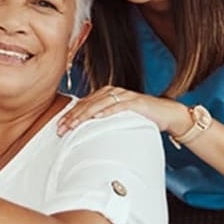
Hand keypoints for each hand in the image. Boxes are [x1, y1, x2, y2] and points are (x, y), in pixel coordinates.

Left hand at [56, 85, 189, 135]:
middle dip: (73, 117)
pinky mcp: (136, 102)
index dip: (70, 115)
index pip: (83, 104)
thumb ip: (102, 120)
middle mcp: (112, 92)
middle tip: (61, 129)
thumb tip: (84, 132)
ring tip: (74, 125)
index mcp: (105, 94)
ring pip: (99, 104)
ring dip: (85, 115)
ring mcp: (124, 96)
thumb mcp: (117, 118)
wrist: (165, 113)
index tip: (58, 127)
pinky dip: (107, 111)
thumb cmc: (140, 117)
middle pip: (88, 104)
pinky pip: (119, 106)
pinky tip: (98, 117)